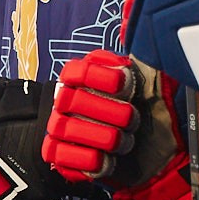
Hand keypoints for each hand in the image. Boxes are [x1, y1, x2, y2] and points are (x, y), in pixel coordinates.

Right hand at [44, 51, 196, 199]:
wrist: (137, 145)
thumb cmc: (135, 108)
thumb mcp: (142, 80)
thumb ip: (136, 60)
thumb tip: (130, 40)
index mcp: (80, 76)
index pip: (77, 70)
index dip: (101, 77)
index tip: (125, 84)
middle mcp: (64, 98)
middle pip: (73, 100)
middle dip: (109, 112)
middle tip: (132, 118)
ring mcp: (57, 125)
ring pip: (68, 128)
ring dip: (104, 137)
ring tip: (125, 141)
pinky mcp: (57, 153)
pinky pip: (62, 156)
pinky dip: (88, 159)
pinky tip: (108, 159)